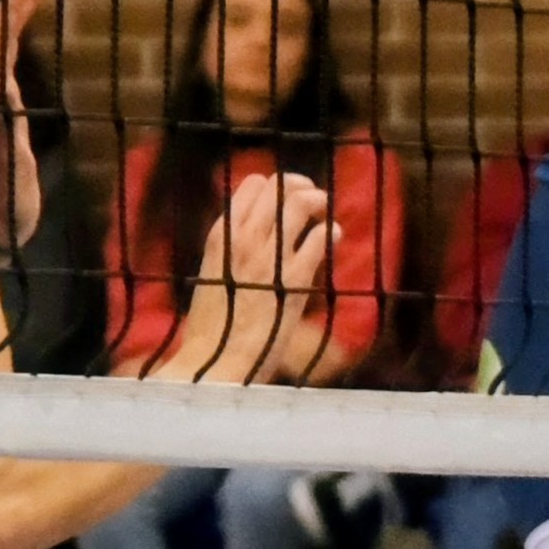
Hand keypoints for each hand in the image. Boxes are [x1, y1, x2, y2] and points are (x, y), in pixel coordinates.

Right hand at [187, 167, 337, 382]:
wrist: (215, 364)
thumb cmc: (213, 328)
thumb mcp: (214, 275)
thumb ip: (232, 251)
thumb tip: (255, 236)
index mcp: (221, 235)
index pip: (253, 185)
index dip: (275, 187)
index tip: (287, 197)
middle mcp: (243, 239)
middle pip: (279, 187)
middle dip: (301, 187)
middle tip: (313, 199)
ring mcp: (269, 257)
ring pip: (300, 203)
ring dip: (319, 202)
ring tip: (326, 211)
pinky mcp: (294, 280)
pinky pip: (320, 238)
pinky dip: (331, 231)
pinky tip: (335, 236)